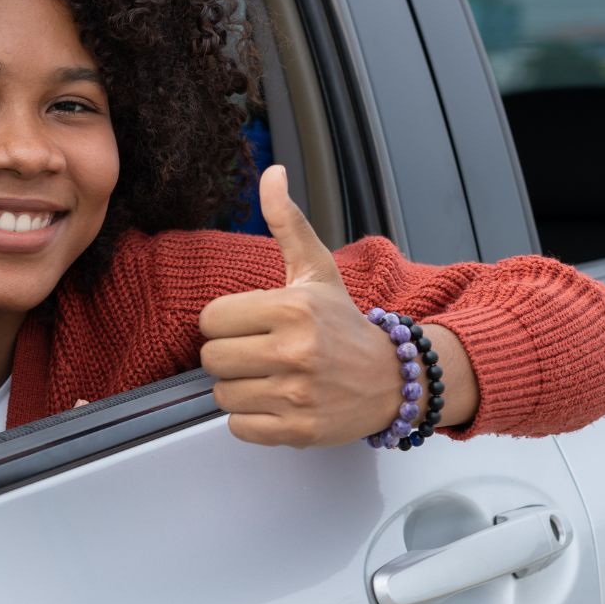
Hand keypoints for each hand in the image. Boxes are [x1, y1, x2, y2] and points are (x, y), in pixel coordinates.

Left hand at [198, 166, 405, 446]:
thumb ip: (287, 222)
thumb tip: (271, 172)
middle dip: (230, 355)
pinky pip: (239, 427)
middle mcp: (295, 351)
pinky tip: (276, 401)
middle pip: (212, 359)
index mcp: (292, 307)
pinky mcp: (298, 431)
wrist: (393, 377)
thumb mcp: (316, 269)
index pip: (211, 319)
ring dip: (239, 388)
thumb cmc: (345, 324)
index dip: (225, 322)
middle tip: (258, 352)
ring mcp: (297, 394)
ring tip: (270, 377)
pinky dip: (251, 418)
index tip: (248, 324)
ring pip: (222, 395)